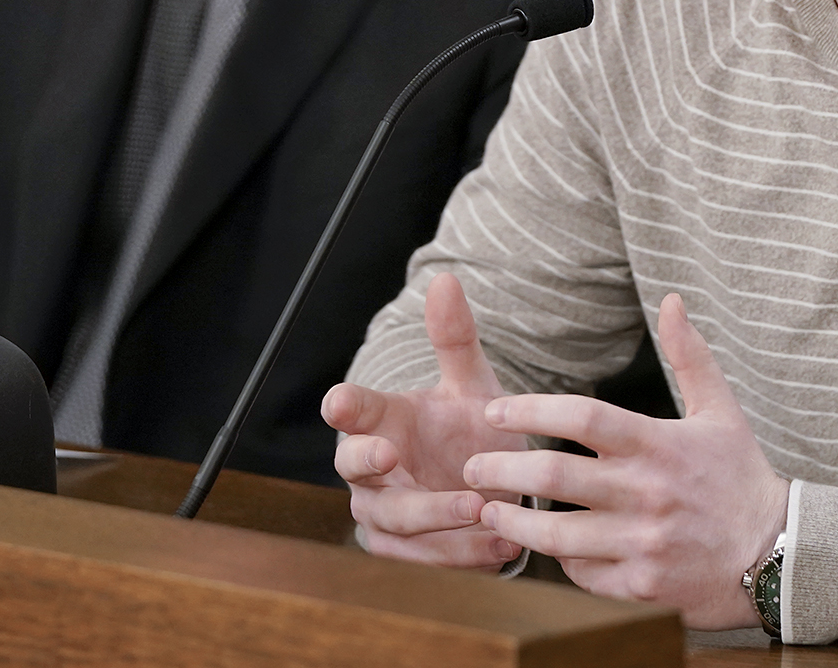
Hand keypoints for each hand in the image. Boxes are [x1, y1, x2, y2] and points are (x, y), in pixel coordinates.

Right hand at [321, 272, 529, 567]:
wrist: (492, 484)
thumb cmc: (468, 428)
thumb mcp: (471, 384)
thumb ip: (455, 338)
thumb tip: (446, 279)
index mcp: (380, 419)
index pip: (350, 408)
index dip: (343, 406)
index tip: (340, 401)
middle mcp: (370, 466)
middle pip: (353, 467)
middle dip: (370, 463)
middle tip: (392, 454)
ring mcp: (381, 510)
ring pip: (392, 520)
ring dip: (434, 517)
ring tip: (479, 508)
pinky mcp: (402, 551)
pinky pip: (419, 559)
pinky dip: (456, 554)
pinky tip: (497, 546)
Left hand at [461, 293, 788, 627]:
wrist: (776, 554)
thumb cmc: (740, 476)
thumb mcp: (722, 411)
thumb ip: (690, 356)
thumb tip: (672, 300)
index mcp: (659, 445)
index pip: (583, 417)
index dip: (532, 409)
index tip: (494, 410)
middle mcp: (648, 493)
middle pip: (556, 476)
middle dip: (502, 469)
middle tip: (471, 466)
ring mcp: (644, 544)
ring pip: (558, 534)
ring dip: (515, 521)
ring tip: (487, 510)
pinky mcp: (643, 586)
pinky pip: (583, 574)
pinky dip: (560, 561)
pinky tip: (547, 547)